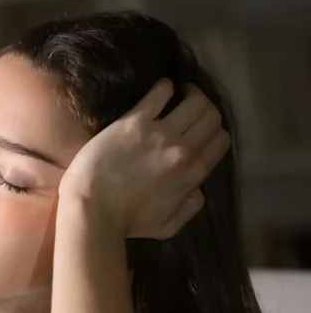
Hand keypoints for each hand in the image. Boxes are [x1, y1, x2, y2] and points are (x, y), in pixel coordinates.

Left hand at [59, 80, 231, 239]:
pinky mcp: (134, 122)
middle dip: (206, 109)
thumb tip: (199, 188)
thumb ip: (190, 207)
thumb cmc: (126, 222)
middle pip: (212, 117)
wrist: (92, 210)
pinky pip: (160, 93)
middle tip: (192, 106)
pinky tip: (162, 87)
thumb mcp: (169, 225)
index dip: (214, 132)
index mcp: (194, 173)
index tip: (202, 128)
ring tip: (181, 92)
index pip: (220, 141)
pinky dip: (165, 86)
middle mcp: (184, 149)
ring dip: (192, 93)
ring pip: (195, 101)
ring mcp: (160, 133)